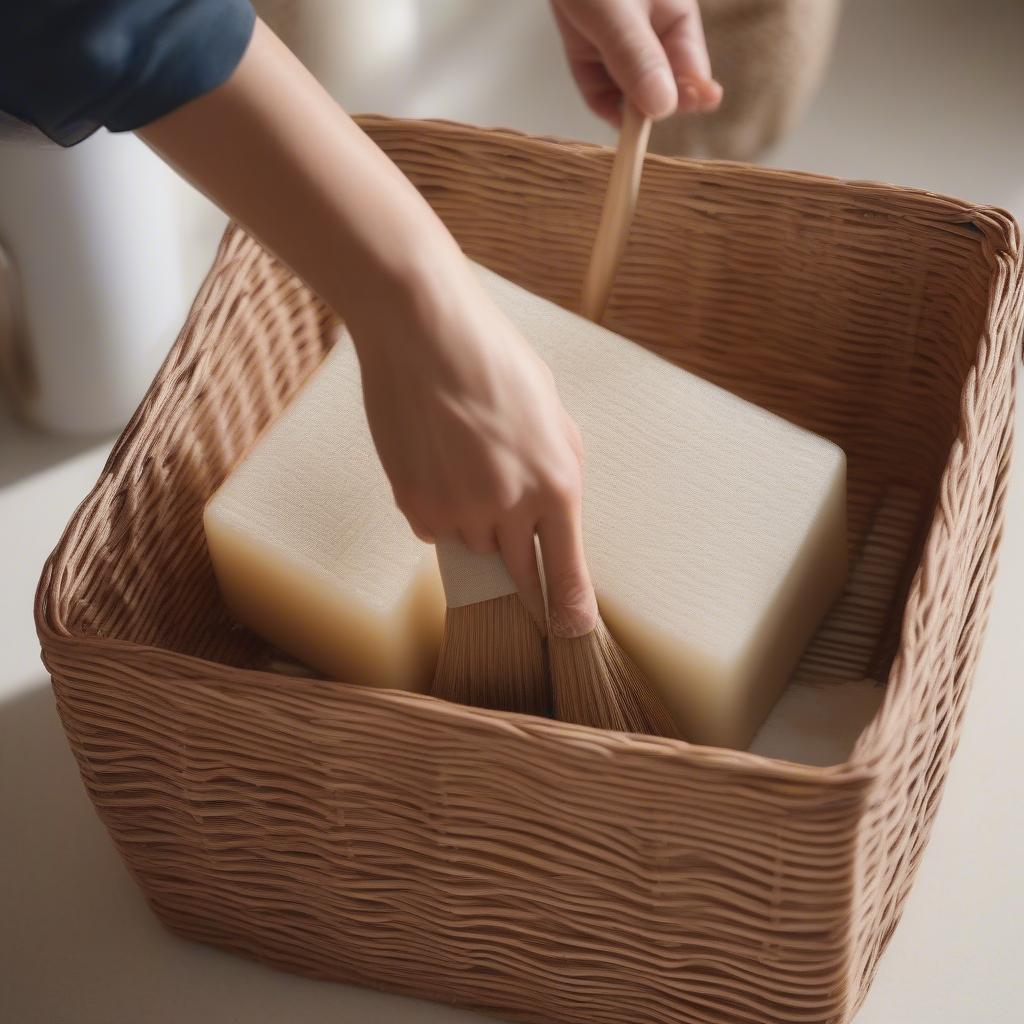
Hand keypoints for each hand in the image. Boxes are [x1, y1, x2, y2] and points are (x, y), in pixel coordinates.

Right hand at [354, 256, 595, 637]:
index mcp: (557, 483)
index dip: (570, 607)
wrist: (424, 333)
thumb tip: (553, 507)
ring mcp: (459, 511)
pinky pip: (433, 530)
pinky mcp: (415, 505)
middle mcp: (511, 507)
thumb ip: (557, 467)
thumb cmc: (493, 361)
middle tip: (502, 510)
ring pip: (472, 545)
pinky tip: (436, 462)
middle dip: (516, 553)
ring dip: (474, 521)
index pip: (568, 570)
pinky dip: (438, 509)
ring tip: (463, 460)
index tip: (572, 628)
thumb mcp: (551, 411)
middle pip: (517, 568)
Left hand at [551, 0, 721, 123]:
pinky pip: (599, 87)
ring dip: (620, 108)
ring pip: (627, 93)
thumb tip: (663, 107)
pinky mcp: (591, 48)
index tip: (672, 115)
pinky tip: (602, 105)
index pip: (691, 75)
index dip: (686, 99)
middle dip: (647, 107)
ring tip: (622, 118)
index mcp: (677, 17)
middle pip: (658, 90)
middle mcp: (653, 36)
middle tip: (634, 123)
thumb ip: (637, 56)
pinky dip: (598, 99)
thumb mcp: (615, 11)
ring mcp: (621, 44)